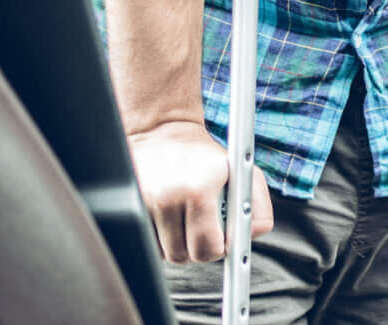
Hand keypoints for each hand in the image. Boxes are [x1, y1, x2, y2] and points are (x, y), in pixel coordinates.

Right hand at [127, 120, 275, 262]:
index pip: (208, 247)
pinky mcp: (129, 205)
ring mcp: (144, 202)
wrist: (162, 132)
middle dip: (196, 247)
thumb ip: (257, 207)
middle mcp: (168, 197)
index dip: (216, 248)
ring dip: (176, 242)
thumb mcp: (242, 172)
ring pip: (164, 252)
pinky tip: (166, 216)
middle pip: (183, 256)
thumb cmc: (206, 156)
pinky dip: (158, 236)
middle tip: (202, 229)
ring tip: (183, 217)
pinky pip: (147, 241)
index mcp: (199, 190)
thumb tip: (249, 237)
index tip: (219, 240)